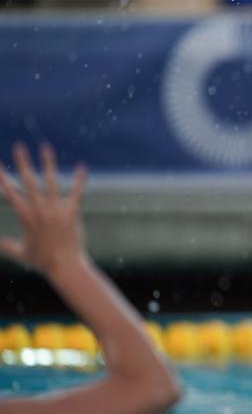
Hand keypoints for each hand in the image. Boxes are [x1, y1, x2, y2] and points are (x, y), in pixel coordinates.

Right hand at [0, 143, 86, 274]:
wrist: (65, 267)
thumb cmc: (43, 262)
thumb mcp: (21, 253)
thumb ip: (8, 247)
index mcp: (26, 217)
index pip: (10, 193)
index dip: (3, 179)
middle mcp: (40, 210)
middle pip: (29, 182)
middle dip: (22, 163)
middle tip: (18, 146)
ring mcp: (56, 210)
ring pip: (51, 182)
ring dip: (48, 163)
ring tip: (45, 147)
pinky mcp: (72, 213)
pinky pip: (76, 192)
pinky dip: (79, 180)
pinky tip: (82, 167)